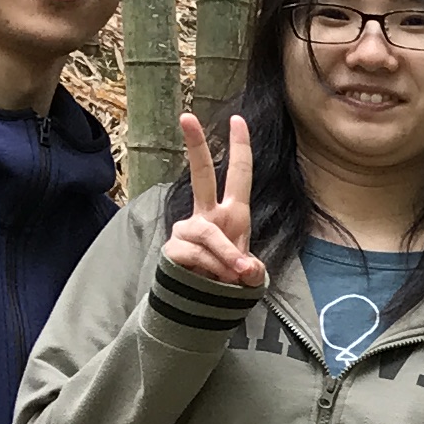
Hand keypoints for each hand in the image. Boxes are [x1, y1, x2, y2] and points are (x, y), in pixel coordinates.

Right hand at [164, 115, 261, 289]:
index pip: (237, 175)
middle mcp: (207, 215)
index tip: (238, 119)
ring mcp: (188, 229)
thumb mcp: (247, 274)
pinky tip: (210, 281)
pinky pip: (198, 256)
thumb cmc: (226, 280)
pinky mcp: (174, 248)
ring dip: (227, 258)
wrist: (201, 306)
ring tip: (234, 276)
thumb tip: (243, 269)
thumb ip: (249, 269)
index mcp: (231, 213)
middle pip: (201, 175)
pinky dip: (212, 272)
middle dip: (196, 146)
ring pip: (210, 235)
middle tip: (187, 116)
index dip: (240, 148)